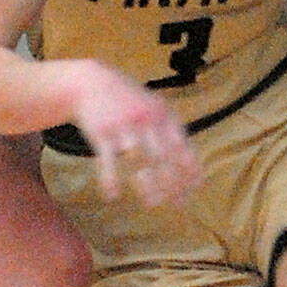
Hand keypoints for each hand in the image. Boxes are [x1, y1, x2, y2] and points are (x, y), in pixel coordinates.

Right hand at [74, 69, 202, 207]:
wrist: (91, 83)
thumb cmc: (128, 102)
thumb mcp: (154, 107)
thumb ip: (171, 130)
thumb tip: (191, 162)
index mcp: (163, 115)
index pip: (182, 145)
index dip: (190, 167)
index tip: (195, 188)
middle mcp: (146, 119)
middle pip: (163, 156)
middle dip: (172, 182)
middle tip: (178, 204)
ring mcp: (123, 126)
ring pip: (138, 160)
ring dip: (147, 185)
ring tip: (153, 203)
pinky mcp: (101, 132)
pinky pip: (107, 159)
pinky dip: (110, 179)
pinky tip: (113, 195)